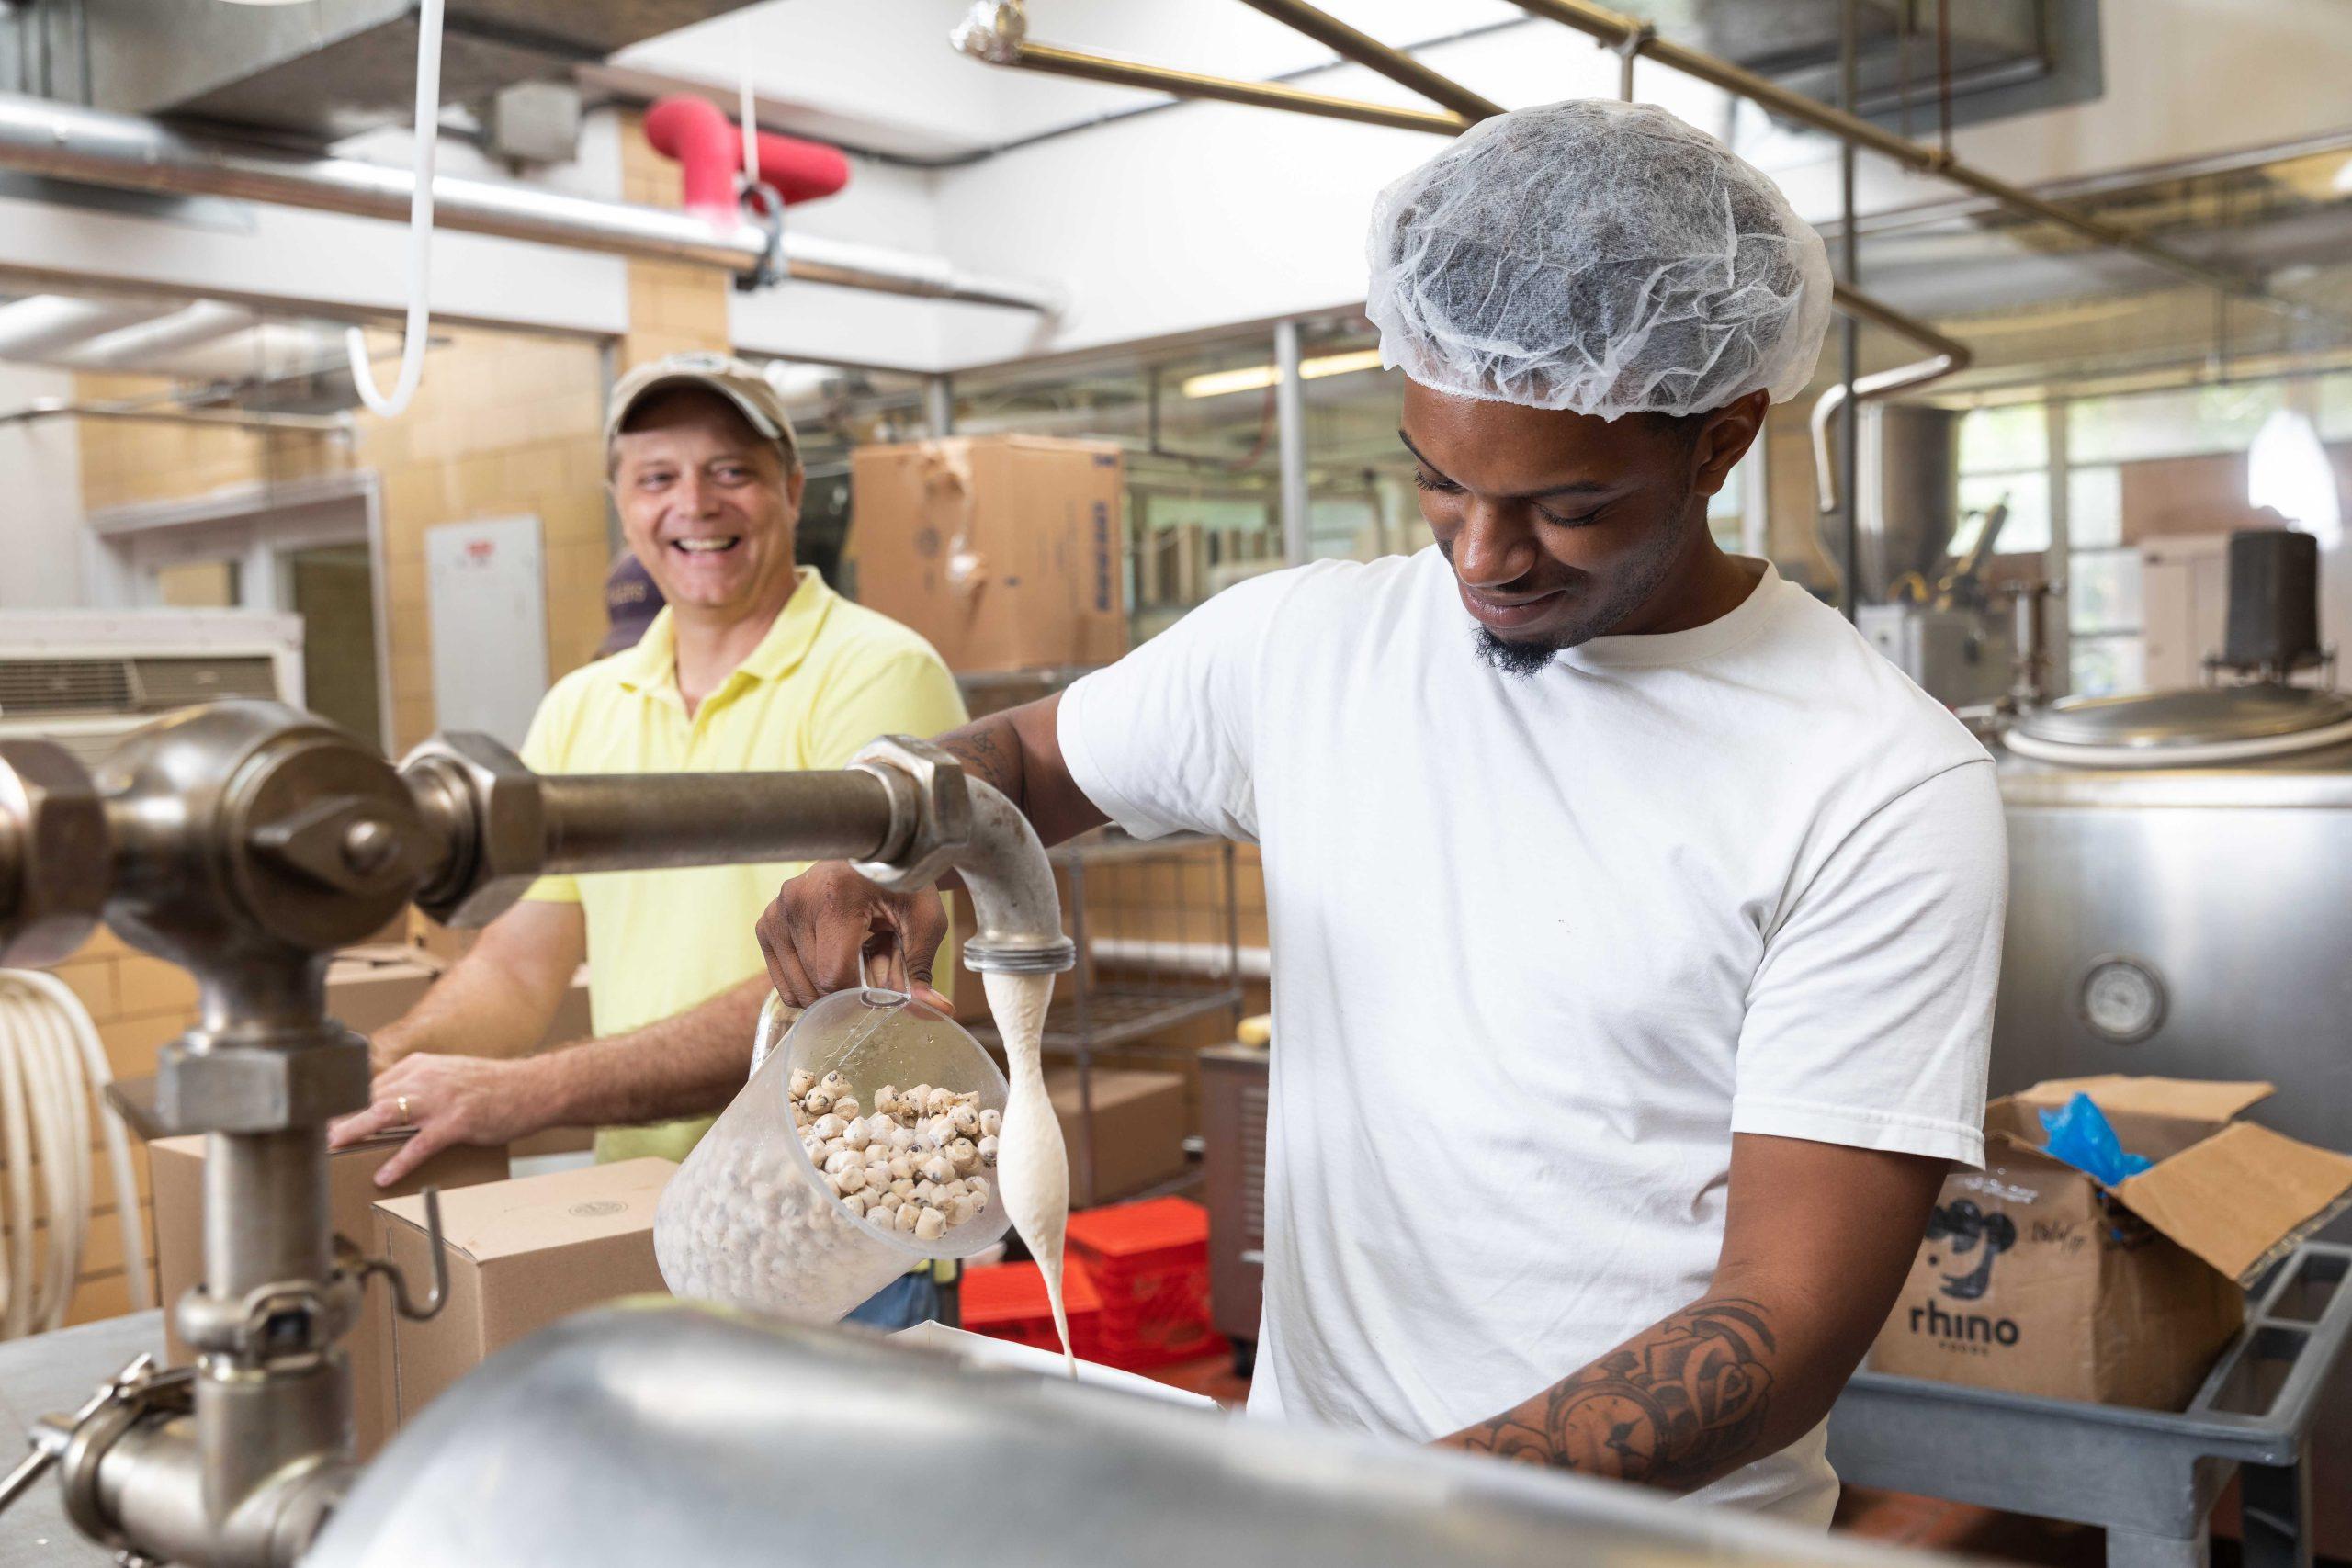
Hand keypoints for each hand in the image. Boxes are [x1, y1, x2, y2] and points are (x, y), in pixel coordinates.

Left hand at [330, 1054, 560, 1185]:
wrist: (534, 1087)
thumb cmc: (494, 1086)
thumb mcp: (450, 1075)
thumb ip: (419, 1086)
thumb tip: (388, 1109)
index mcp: (420, 1065)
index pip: (371, 1085)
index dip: (344, 1103)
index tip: (323, 1118)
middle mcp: (426, 1077)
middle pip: (370, 1097)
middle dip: (338, 1116)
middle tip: (311, 1136)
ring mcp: (441, 1099)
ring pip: (386, 1115)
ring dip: (354, 1130)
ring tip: (330, 1147)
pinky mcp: (457, 1122)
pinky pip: (419, 1145)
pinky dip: (399, 1161)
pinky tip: (383, 1176)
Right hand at [755, 862, 951, 1012]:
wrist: (875, 851)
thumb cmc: (903, 883)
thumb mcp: (924, 919)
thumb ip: (921, 966)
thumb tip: (938, 1011)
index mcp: (834, 896)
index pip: (833, 974)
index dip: (860, 994)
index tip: (881, 987)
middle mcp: (797, 901)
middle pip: (816, 984)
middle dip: (847, 991)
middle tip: (872, 965)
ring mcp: (776, 913)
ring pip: (797, 988)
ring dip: (827, 989)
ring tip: (851, 959)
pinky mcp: (767, 924)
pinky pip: (782, 981)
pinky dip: (807, 985)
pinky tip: (829, 962)